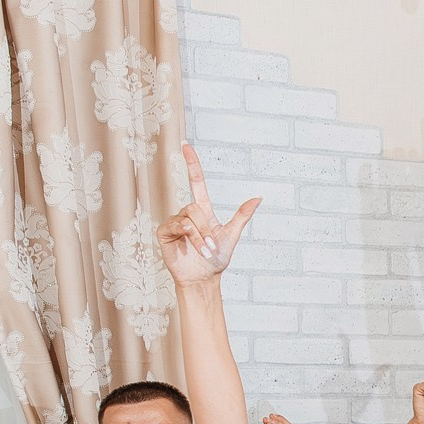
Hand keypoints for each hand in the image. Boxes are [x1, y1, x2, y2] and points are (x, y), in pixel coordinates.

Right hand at [158, 145, 260, 285]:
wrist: (204, 278)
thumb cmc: (216, 259)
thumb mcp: (232, 235)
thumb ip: (242, 215)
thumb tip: (258, 197)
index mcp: (203, 211)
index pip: (196, 182)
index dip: (192, 164)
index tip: (186, 146)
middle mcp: (187, 214)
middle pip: (195, 207)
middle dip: (206, 228)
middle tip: (211, 246)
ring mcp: (175, 222)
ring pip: (188, 217)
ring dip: (200, 236)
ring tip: (205, 251)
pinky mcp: (165, 232)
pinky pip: (177, 226)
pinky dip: (189, 236)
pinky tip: (191, 248)